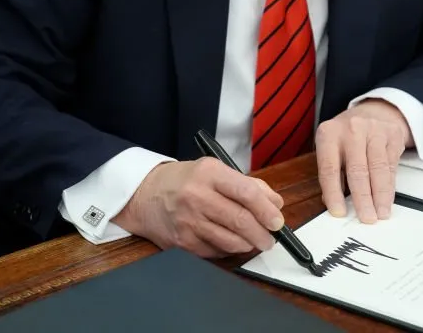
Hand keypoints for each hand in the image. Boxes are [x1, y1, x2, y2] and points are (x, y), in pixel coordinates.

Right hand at [112, 158, 284, 257]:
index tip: (278, 221)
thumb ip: (248, 185)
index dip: (266, 210)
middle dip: (262, 234)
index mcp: (209, 173)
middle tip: (270, 239)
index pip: (246, 193)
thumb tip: (276, 204)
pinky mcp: (182, 243)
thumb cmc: (185, 181)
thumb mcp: (215, 170)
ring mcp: (188, 222)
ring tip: (253, 241)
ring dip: (248, 245)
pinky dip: (228, 250)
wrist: (145, 195)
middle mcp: (197, 196)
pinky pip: (215, 253)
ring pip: (230, 241)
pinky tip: (228, 242)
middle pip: (240, 221)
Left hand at [315, 99, 413, 223]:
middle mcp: (351, 129)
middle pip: (357, 169)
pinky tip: (388, 199)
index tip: (339, 212)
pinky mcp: (392, 135)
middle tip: (366, 218)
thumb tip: (333, 203)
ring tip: (380, 213)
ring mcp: (374, 130)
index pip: (329, 168)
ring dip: (380, 195)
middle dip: (362, 197)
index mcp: (329, 134)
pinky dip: (390, 186)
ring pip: (378, 168)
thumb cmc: (348, 136)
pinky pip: (391, 165)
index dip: (334, 193)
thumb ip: (332, 174)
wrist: (373, 112)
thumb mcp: (332, 148)